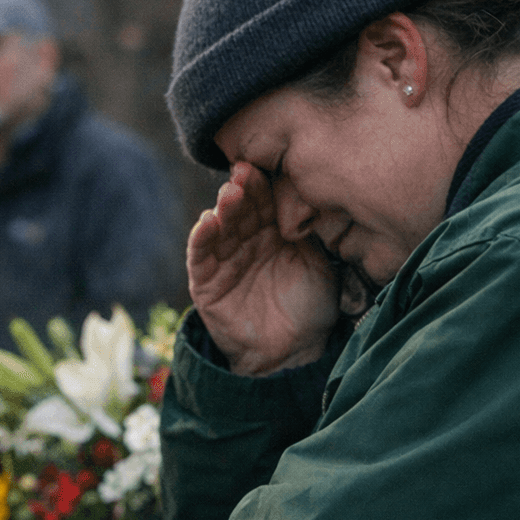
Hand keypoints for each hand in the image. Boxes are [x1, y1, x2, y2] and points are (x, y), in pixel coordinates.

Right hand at [187, 162, 339, 375]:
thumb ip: (311, 230)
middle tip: (246, 173)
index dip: (263, 184)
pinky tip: (207, 221)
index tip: (266, 167)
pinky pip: (199, 256)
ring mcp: (224, 261)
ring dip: (223, 209)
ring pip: (220, 227)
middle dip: (242, 190)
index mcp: (274, 232)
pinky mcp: (205, 283)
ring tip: (230, 195)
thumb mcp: (319, 262)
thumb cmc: (311, 307)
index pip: (264, 200)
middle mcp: (247, 241)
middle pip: (240, 209)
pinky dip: (201, 238)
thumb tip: (309, 193)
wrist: (295, 352)